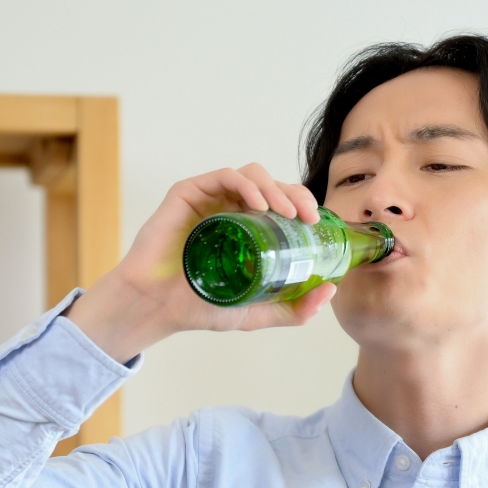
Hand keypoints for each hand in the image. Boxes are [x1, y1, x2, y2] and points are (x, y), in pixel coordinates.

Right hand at [64, 164, 336, 361]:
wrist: (157, 307)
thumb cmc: (201, 307)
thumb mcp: (257, 313)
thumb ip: (293, 310)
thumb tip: (330, 291)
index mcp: (249, 229)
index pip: (284, 204)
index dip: (304, 205)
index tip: (317, 224)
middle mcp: (232, 209)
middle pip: (273, 185)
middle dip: (295, 194)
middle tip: (306, 217)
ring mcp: (211, 199)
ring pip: (252, 174)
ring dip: (274, 188)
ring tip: (285, 212)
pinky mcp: (189, 192)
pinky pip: (224, 176)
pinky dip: (246, 185)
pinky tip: (258, 204)